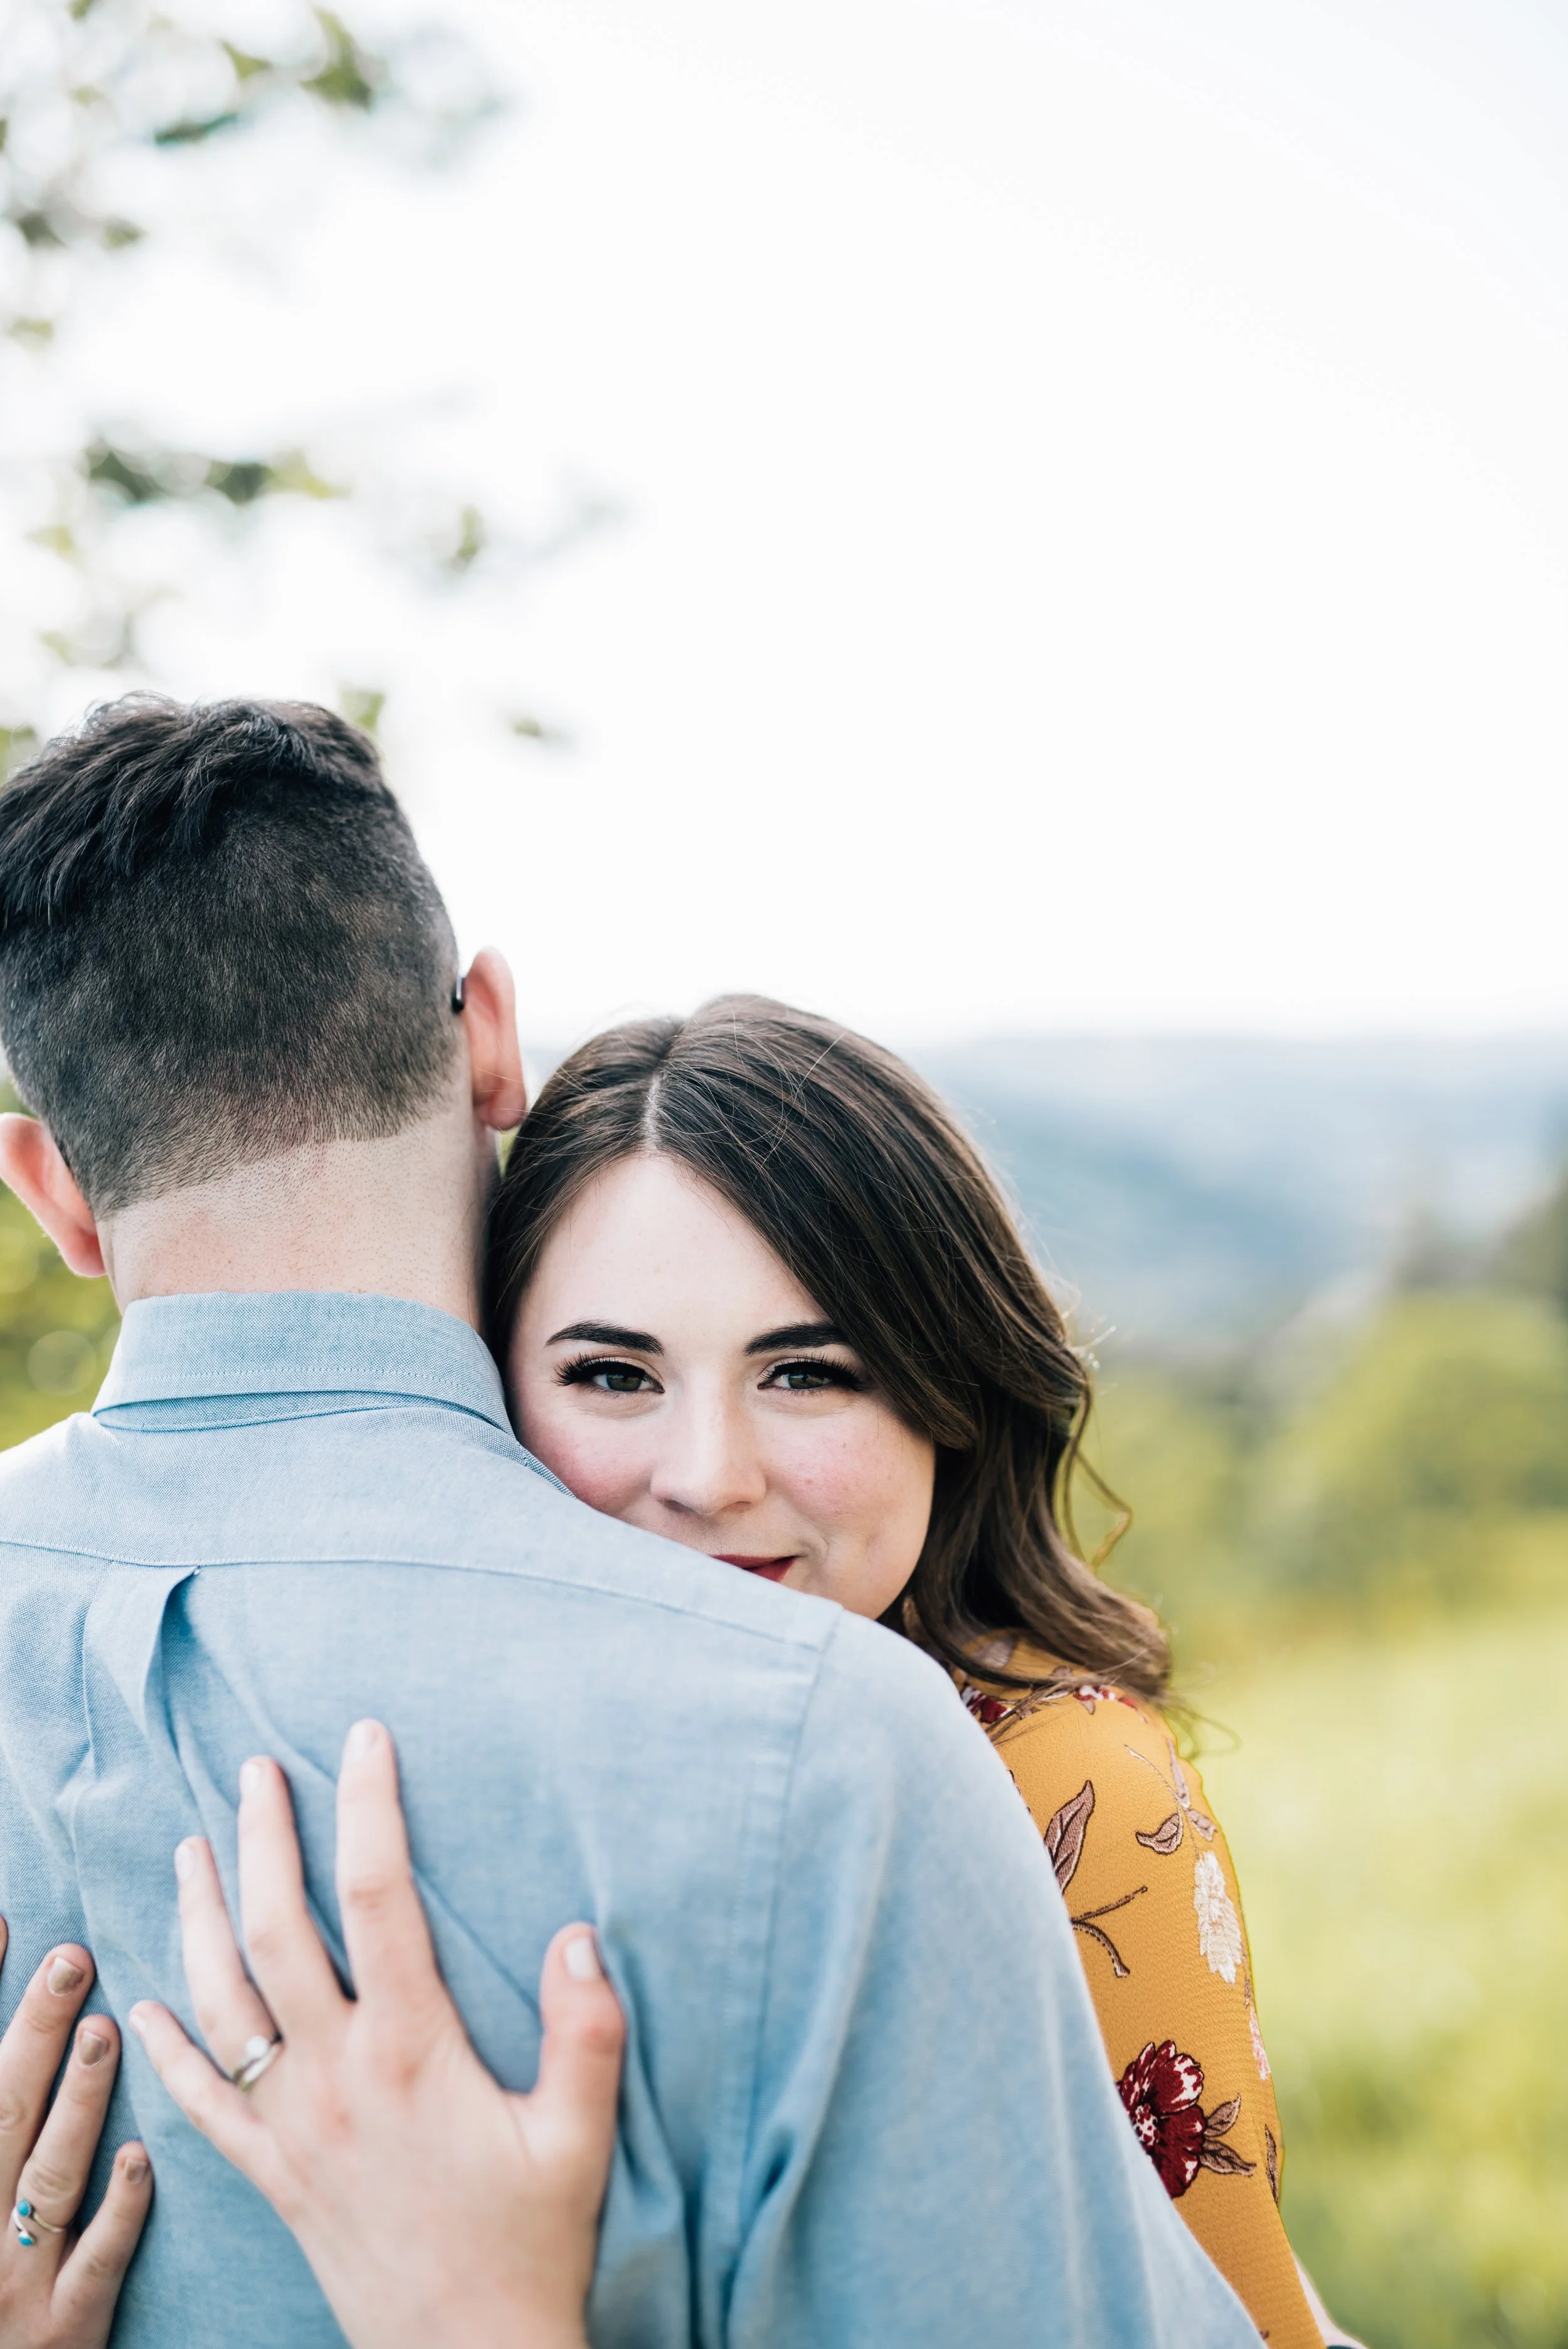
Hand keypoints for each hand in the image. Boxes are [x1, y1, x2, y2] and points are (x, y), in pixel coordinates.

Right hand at [0, 1928, 153, 2348]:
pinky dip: (116, 2208)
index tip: (5, 1921)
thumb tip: (39, 2011)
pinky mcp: (62, 2327)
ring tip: (104, 2030)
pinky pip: (94, 2263)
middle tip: (70, 1958)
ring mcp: (11, 2278)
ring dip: (77, 2101)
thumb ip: (10, 2101)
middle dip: (31, 2033)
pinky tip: (142, 2157)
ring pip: (47, 2177)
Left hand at [130, 1721, 624, 2348]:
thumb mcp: (579, 2136)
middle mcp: (336, 2077)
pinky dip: (166, 2049)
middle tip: (255, 1769)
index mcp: (411, 2050)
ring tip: (191, 1850)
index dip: (370, 1807)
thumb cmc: (531, 2246)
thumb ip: (588, 2031)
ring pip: (222, 2003)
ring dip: (199, 1918)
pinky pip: (200, 2105)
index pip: (379, 1897)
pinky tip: (146, 2004)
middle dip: (263, 1839)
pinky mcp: (273, 2176)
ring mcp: (293, 2128)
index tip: (364, 1739)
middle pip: (278, 1931)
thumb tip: (578, 1934)